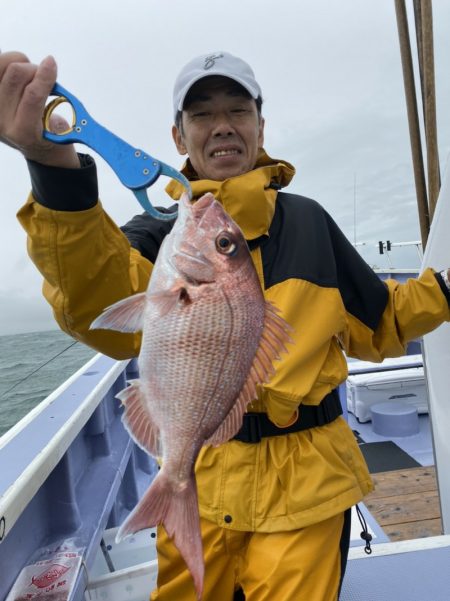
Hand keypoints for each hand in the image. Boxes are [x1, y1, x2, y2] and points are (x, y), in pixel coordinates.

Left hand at [0, 51, 79, 167]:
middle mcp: (1, 121)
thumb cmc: (50, 135)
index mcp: (24, 133)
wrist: (32, 145)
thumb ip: (59, 102)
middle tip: (43, 77)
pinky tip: (15, 73)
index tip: (52, 63)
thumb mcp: (63, 127)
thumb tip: (48, 64)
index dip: (44, 77)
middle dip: (34, 70)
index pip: (32, 96)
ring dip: (20, 64)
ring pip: (3, 65)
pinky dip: (8, 63)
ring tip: (29, 77)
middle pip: (16, 74)